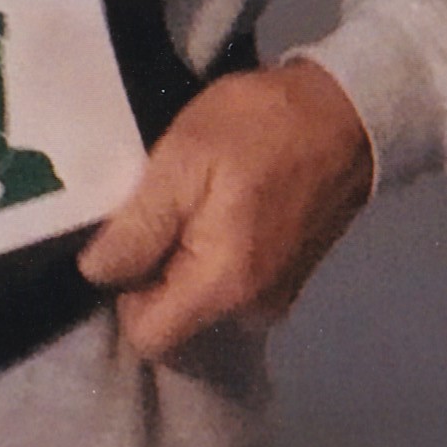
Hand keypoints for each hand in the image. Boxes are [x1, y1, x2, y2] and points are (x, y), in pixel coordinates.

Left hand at [78, 58, 374, 363]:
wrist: (350, 109)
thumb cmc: (261, 127)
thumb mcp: (184, 160)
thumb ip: (138, 226)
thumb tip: (96, 273)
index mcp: (223, 287)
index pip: (148, 337)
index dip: (123, 293)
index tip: (127, 241)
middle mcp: (252, 308)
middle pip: (173, 317)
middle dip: (154, 270)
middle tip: (162, 205)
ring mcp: (275, 295)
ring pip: (199, 297)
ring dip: (183, 256)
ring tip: (194, 197)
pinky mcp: (288, 276)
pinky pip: (228, 281)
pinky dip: (214, 251)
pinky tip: (223, 202)